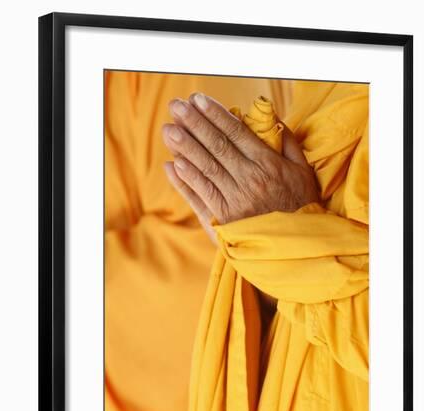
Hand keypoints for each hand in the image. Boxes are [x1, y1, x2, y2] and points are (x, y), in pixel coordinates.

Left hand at [162, 93, 318, 242]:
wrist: (298, 248)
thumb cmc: (301, 207)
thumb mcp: (303, 172)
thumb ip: (289, 145)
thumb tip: (275, 121)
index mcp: (268, 164)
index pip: (236, 133)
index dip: (215, 115)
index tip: (198, 100)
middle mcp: (249, 179)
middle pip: (217, 146)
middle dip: (195, 124)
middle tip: (176, 107)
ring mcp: (235, 200)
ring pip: (206, 168)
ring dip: (185, 148)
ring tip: (169, 130)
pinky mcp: (224, 219)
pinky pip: (202, 195)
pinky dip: (187, 180)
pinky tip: (173, 164)